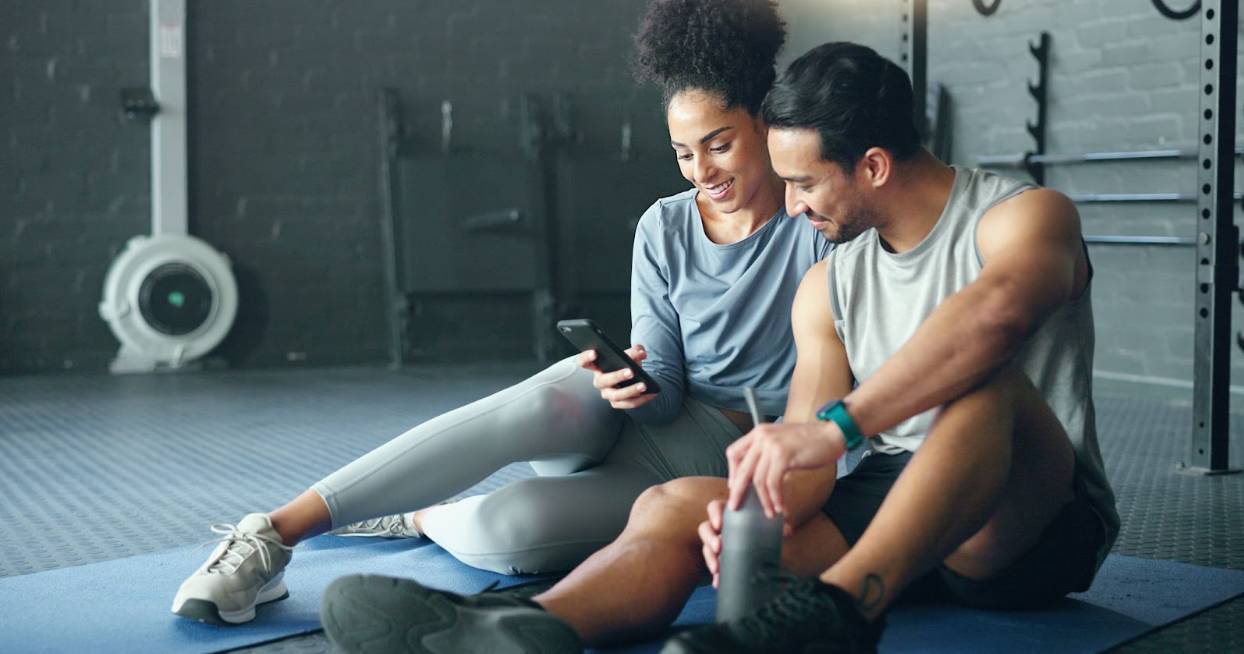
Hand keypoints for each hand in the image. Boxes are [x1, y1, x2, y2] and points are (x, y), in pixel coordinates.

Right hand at [578, 345, 656, 409]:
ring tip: (643, 385)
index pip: (584, 362)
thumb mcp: (630, 355)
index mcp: (597, 366)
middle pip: (603, 380)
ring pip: (616, 395)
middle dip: (617, 376)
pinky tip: (651, 393)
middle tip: (631, 371)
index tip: (595, 353)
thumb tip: (641, 352)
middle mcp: (599, 381)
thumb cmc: (626, 364)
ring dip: (630, 390)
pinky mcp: (617, 404)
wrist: (634, 378)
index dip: (586, 358)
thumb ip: (635, 351)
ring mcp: (607, 394)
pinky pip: (628, 404)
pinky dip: (641, 399)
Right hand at [699, 498, 792, 587]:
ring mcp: (717, 543)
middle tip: (718, 547)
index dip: (714, 515)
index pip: (715, 508)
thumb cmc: (767, 529)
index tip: (719, 524)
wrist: (770, 548)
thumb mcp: (772, 526)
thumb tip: (787, 531)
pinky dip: (715, 575)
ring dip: (709, 557)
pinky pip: (713, 565)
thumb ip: (779, 526)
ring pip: (706, 547)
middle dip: (709, 538)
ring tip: (717, 568)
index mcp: (729, 513)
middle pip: (705, 528)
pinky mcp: (720, 559)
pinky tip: (717, 583)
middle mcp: (720, 527)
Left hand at [725, 421, 845, 517]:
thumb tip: (756, 476)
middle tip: (736, 506)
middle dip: (738, 491)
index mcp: (759, 432)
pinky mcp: (784, 455)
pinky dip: (775, 498)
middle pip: (742, 468)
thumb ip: (767, 453)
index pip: (734, 452)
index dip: (732, 472)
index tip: (735, 486)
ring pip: (758, 479)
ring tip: (769, 512)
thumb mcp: (781, 442)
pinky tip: (779, 507)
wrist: (832, 434)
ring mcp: (772, 445)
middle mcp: (762, 436)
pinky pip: (773, 482)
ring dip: (763, 500)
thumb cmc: (810, 441)